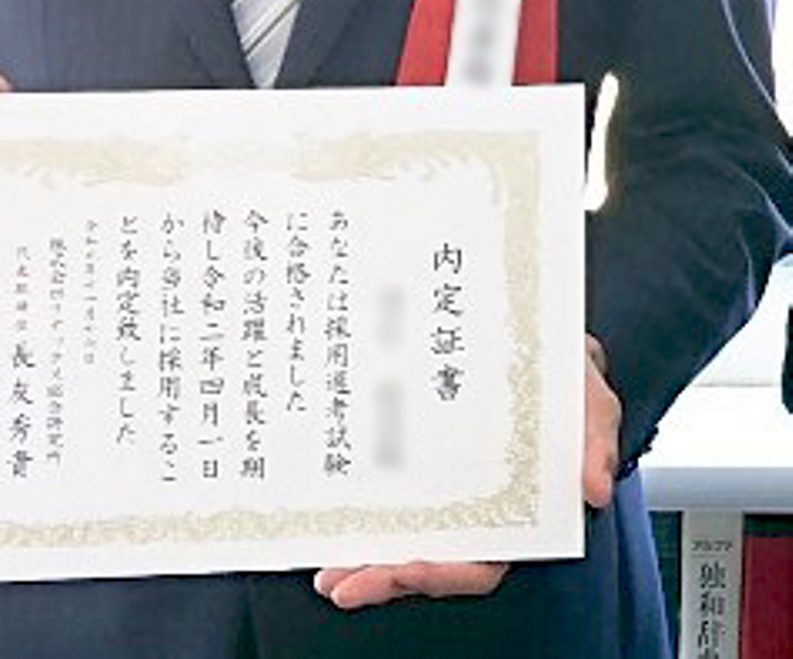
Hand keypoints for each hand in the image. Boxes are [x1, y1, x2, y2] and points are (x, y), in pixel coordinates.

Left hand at [314, 334, 622, 609]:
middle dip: (384, 577)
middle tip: (337, 583)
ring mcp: (443, 489)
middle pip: (430, 559)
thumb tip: (592, 488)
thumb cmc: (558, 374)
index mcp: (518, 509)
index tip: (404, 570)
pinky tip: (324, 514)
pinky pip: (384, 497)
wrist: (529, 333)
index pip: (483, 562)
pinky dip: (357, 511)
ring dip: (362, 556)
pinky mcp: (415, 462)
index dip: (443, 574)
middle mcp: (477, 509)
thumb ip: (594, 438)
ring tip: (323, 570)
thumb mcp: (587, 397)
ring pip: (402, 537)